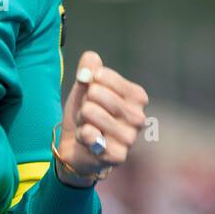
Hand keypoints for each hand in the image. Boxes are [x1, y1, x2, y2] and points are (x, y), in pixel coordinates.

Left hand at [55, 50, 148, 185]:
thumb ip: (89, 69)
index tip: (91, 98)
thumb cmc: (86, 114)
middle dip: (84, 105)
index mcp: (137, 96)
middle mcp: (139, 117)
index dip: (88, 86)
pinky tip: (90, 143)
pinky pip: (88, 134)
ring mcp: (130, 138)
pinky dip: (81, 136)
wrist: (75, 147)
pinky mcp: (118, 155)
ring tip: (89, 128)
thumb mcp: (85, 88)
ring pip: (89, 112)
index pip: (102, 75)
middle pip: (95, 93)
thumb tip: (91, 58)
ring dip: (81, 121)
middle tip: (89, 117)